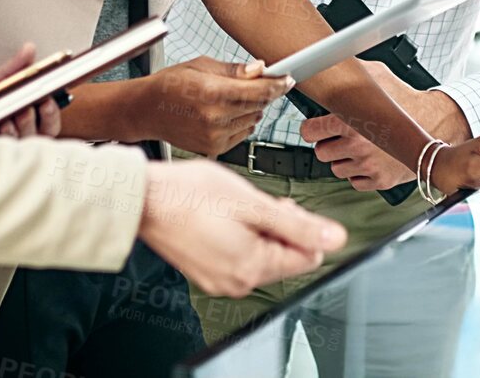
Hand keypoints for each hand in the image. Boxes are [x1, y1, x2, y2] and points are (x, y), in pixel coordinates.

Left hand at [0, 43, 61, 138]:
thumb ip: (12, 70)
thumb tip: (30, 50)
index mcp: (16, 116)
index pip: (47, 122)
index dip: (51, 114)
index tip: (47, 100)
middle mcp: (8, 133)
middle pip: (39, 136)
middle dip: (36, 121)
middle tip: (27, 107)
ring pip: (21, 145)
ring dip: (18, 130)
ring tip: (9, 116)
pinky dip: (0, 139)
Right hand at [138, 160, 346, 296]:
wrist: (143, 199)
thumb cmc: (191, 195)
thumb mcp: (253, 203)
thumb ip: (298, 225)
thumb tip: (336, 238)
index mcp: (253, 268)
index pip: (307, 258)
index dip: (302, 227)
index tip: (280, 207)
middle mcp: (237, 282)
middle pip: (283, 258)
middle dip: (279, 229)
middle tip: (256, 204)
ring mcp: (218, 280)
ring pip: (260, 256)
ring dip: (258, 231)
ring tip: (234, 208)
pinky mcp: (205, 272)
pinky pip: (237, 257)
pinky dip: (238, 237)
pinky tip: (221, 218)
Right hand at [140, 57, 292, 154]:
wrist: (145, 111)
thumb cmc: (168, 85)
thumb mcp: (201, 65)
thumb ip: (234, 70)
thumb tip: (260, 68)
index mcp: (212, 93)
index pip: (259, 91)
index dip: (277, 84)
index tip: (287, 79)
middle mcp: (215, 118)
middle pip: (259, 106)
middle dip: (263, 93)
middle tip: (255, 83)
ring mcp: (214, 137)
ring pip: (253, 120)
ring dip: (251, 108)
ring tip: (229, 98)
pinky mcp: (213, 148)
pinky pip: (242, 134)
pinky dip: (241, 122)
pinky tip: (225, 113)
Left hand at [299, 76, 470, 192]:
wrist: (434, 123)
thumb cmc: (406, 101)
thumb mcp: (377, 77)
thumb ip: (351, 75)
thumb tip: (328, 63)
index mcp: (351, 121)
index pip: (310, 132)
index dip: (311, 128)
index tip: (314, 127)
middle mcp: (358, 146)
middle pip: (321, 152)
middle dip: (328, 143)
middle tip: (339, 135)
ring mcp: (369, 166)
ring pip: (336, 169)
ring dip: (342, 159)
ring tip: (357, 145)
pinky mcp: (380, 181)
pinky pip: (354, 182)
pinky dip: (358, 172)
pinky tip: (368, 158)